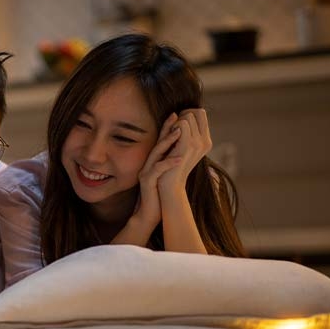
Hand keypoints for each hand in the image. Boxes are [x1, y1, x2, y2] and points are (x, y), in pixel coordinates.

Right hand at [133, 113, 183, 227]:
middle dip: (166, 128)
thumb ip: (170, 164)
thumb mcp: (165, 177)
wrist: (149, 214)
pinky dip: (169, 163)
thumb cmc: (158, 196)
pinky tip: (179, 158)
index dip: (168, 127)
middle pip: (157, 142)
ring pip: (156, 153)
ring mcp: (146, 172)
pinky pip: (158, 169)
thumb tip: (183, 153)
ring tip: (179, 132)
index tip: (178, 114)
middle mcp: (147, 164)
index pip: (161, 141)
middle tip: (176, 115)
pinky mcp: (147, 181)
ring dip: (168, 141)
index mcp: (153, 162)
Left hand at [157, 109, 211, 194]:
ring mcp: (197, 144)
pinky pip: (181, 125)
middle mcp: (205, 142)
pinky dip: (171, 127)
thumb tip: (176, 114)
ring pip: (187, 116)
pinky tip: (166, 139)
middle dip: (181, 117)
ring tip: (170, 137)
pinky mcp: (186, 147)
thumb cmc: (171, 165)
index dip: (186, 114)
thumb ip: (183, 133)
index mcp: (205, 141)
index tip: (177, 125)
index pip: (200, 113)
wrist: (170, 185)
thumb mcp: (179, 147)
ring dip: (175, 122)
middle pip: (194, 112)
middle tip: (172, 131)